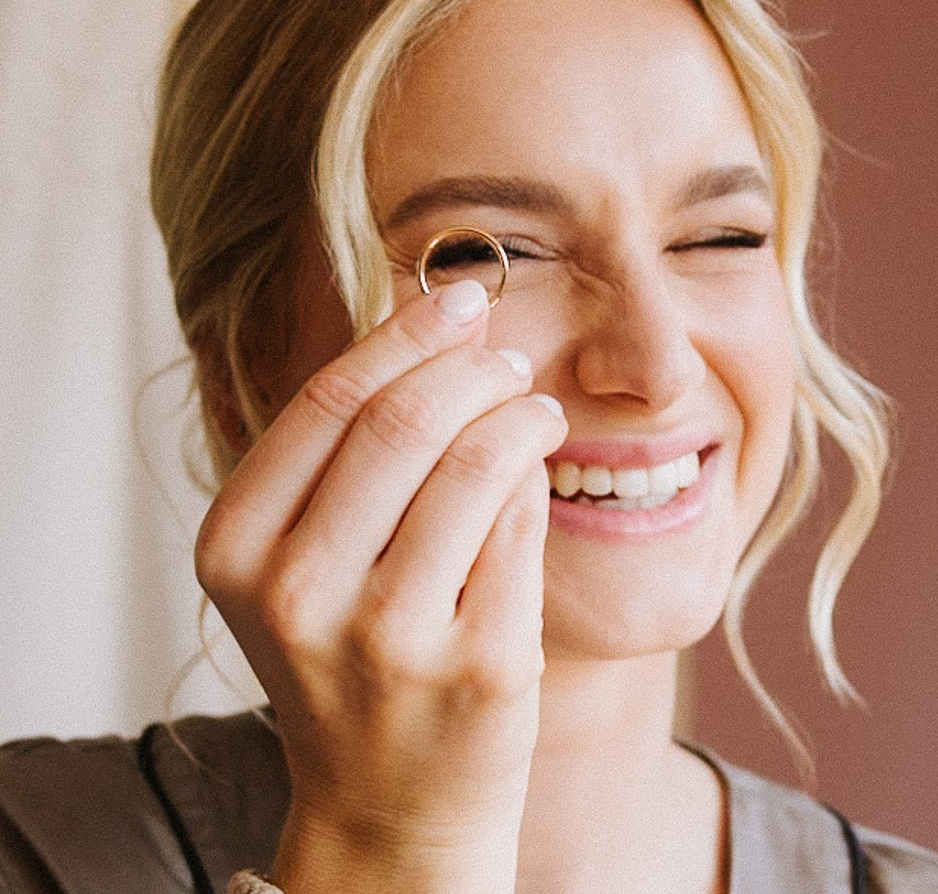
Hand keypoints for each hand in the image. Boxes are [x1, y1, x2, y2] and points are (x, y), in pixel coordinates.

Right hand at [195, 280, 565, 892]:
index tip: (460, 297)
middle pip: (403, 421)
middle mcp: (298, 593)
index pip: (329, 400)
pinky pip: (524, 525)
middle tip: (509, 356)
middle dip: (473, 366)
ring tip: (535, 409)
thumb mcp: (302, 560)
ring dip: (519, 412)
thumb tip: (443, 312)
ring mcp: (389, 636)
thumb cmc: (352, 658)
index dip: (406, 333)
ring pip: (474, 463)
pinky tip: (539, 468)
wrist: (391, 802)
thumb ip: (347, 450)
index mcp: (235, 550)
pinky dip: (537, 477)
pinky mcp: (479, 664)